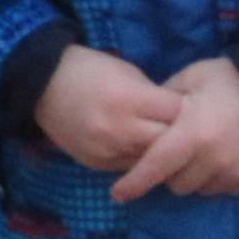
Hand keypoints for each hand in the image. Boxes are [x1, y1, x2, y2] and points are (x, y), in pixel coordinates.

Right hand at [31, 45, 180, 174]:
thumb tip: (180, 116)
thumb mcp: (128, 73)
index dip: (189, 110)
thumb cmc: (90, 69)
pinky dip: (140, 161)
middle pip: (169, 144)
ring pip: (152, 162)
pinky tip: (143, 151)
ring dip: (162, 154)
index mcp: (130, 99)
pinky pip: (131, 168)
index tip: (194, 108)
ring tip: (169, 145)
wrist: (44, 85)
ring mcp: (107, 151)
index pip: (177, 114)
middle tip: (187, 131)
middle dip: (180, 137)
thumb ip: (154, 97)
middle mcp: (120, 130)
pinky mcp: (97, 165)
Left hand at [108, 55, 238, 200]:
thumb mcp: (190, 80)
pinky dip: (217, 178)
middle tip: (178, 150)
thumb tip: (144, 119)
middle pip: (175, 184)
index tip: (117, 194)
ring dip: (194, 176)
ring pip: (199, 189)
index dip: (133, 183)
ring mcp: (234, 174)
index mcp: (191, 135)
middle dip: (170, 171)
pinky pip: (223, 189)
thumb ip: (164, 103)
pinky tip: (225, 155)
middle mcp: (211, 161)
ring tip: (204, 150)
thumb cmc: (228, 80)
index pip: (154, 167)